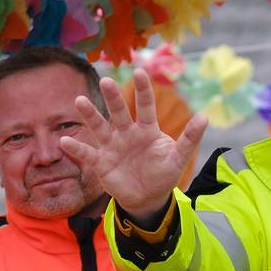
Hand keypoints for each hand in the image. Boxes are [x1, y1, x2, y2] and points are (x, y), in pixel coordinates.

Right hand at [61, 68, 207, 225]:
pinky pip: (87, 154)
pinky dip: (76, 149)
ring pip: (99, 127)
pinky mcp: (101, 162)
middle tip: (106, 81)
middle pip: (119, 112)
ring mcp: (112, 146)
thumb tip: (205, 117)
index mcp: (146, 129)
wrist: (148, 198)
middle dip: (113, 98)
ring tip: (79, 101)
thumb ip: (189, 138)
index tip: (139, 72)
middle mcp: (126, 133)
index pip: (145, 106)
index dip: (143, 91)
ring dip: (90, 115)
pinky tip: (65, 141)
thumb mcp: (178, 158)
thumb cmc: (163, 174)